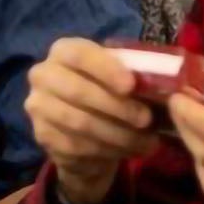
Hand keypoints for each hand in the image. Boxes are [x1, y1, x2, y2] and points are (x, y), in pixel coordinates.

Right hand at [24, 38, 161, 203]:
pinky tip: (128, 151)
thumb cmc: (109, 94)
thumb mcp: (121, 80)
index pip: (79, 55)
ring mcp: (38, 106)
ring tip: (145, 142)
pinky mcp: (42, 135)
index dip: (105, 70)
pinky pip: (76, 146)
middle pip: (78, 91)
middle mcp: (43, 75)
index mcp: (63, 51)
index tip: (131, 86)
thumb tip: (166, 88)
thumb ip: (135, 78)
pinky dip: (107, 151)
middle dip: (118, 108)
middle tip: (147, 120)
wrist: (84, 130)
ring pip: (80, 123)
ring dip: (118, 134)